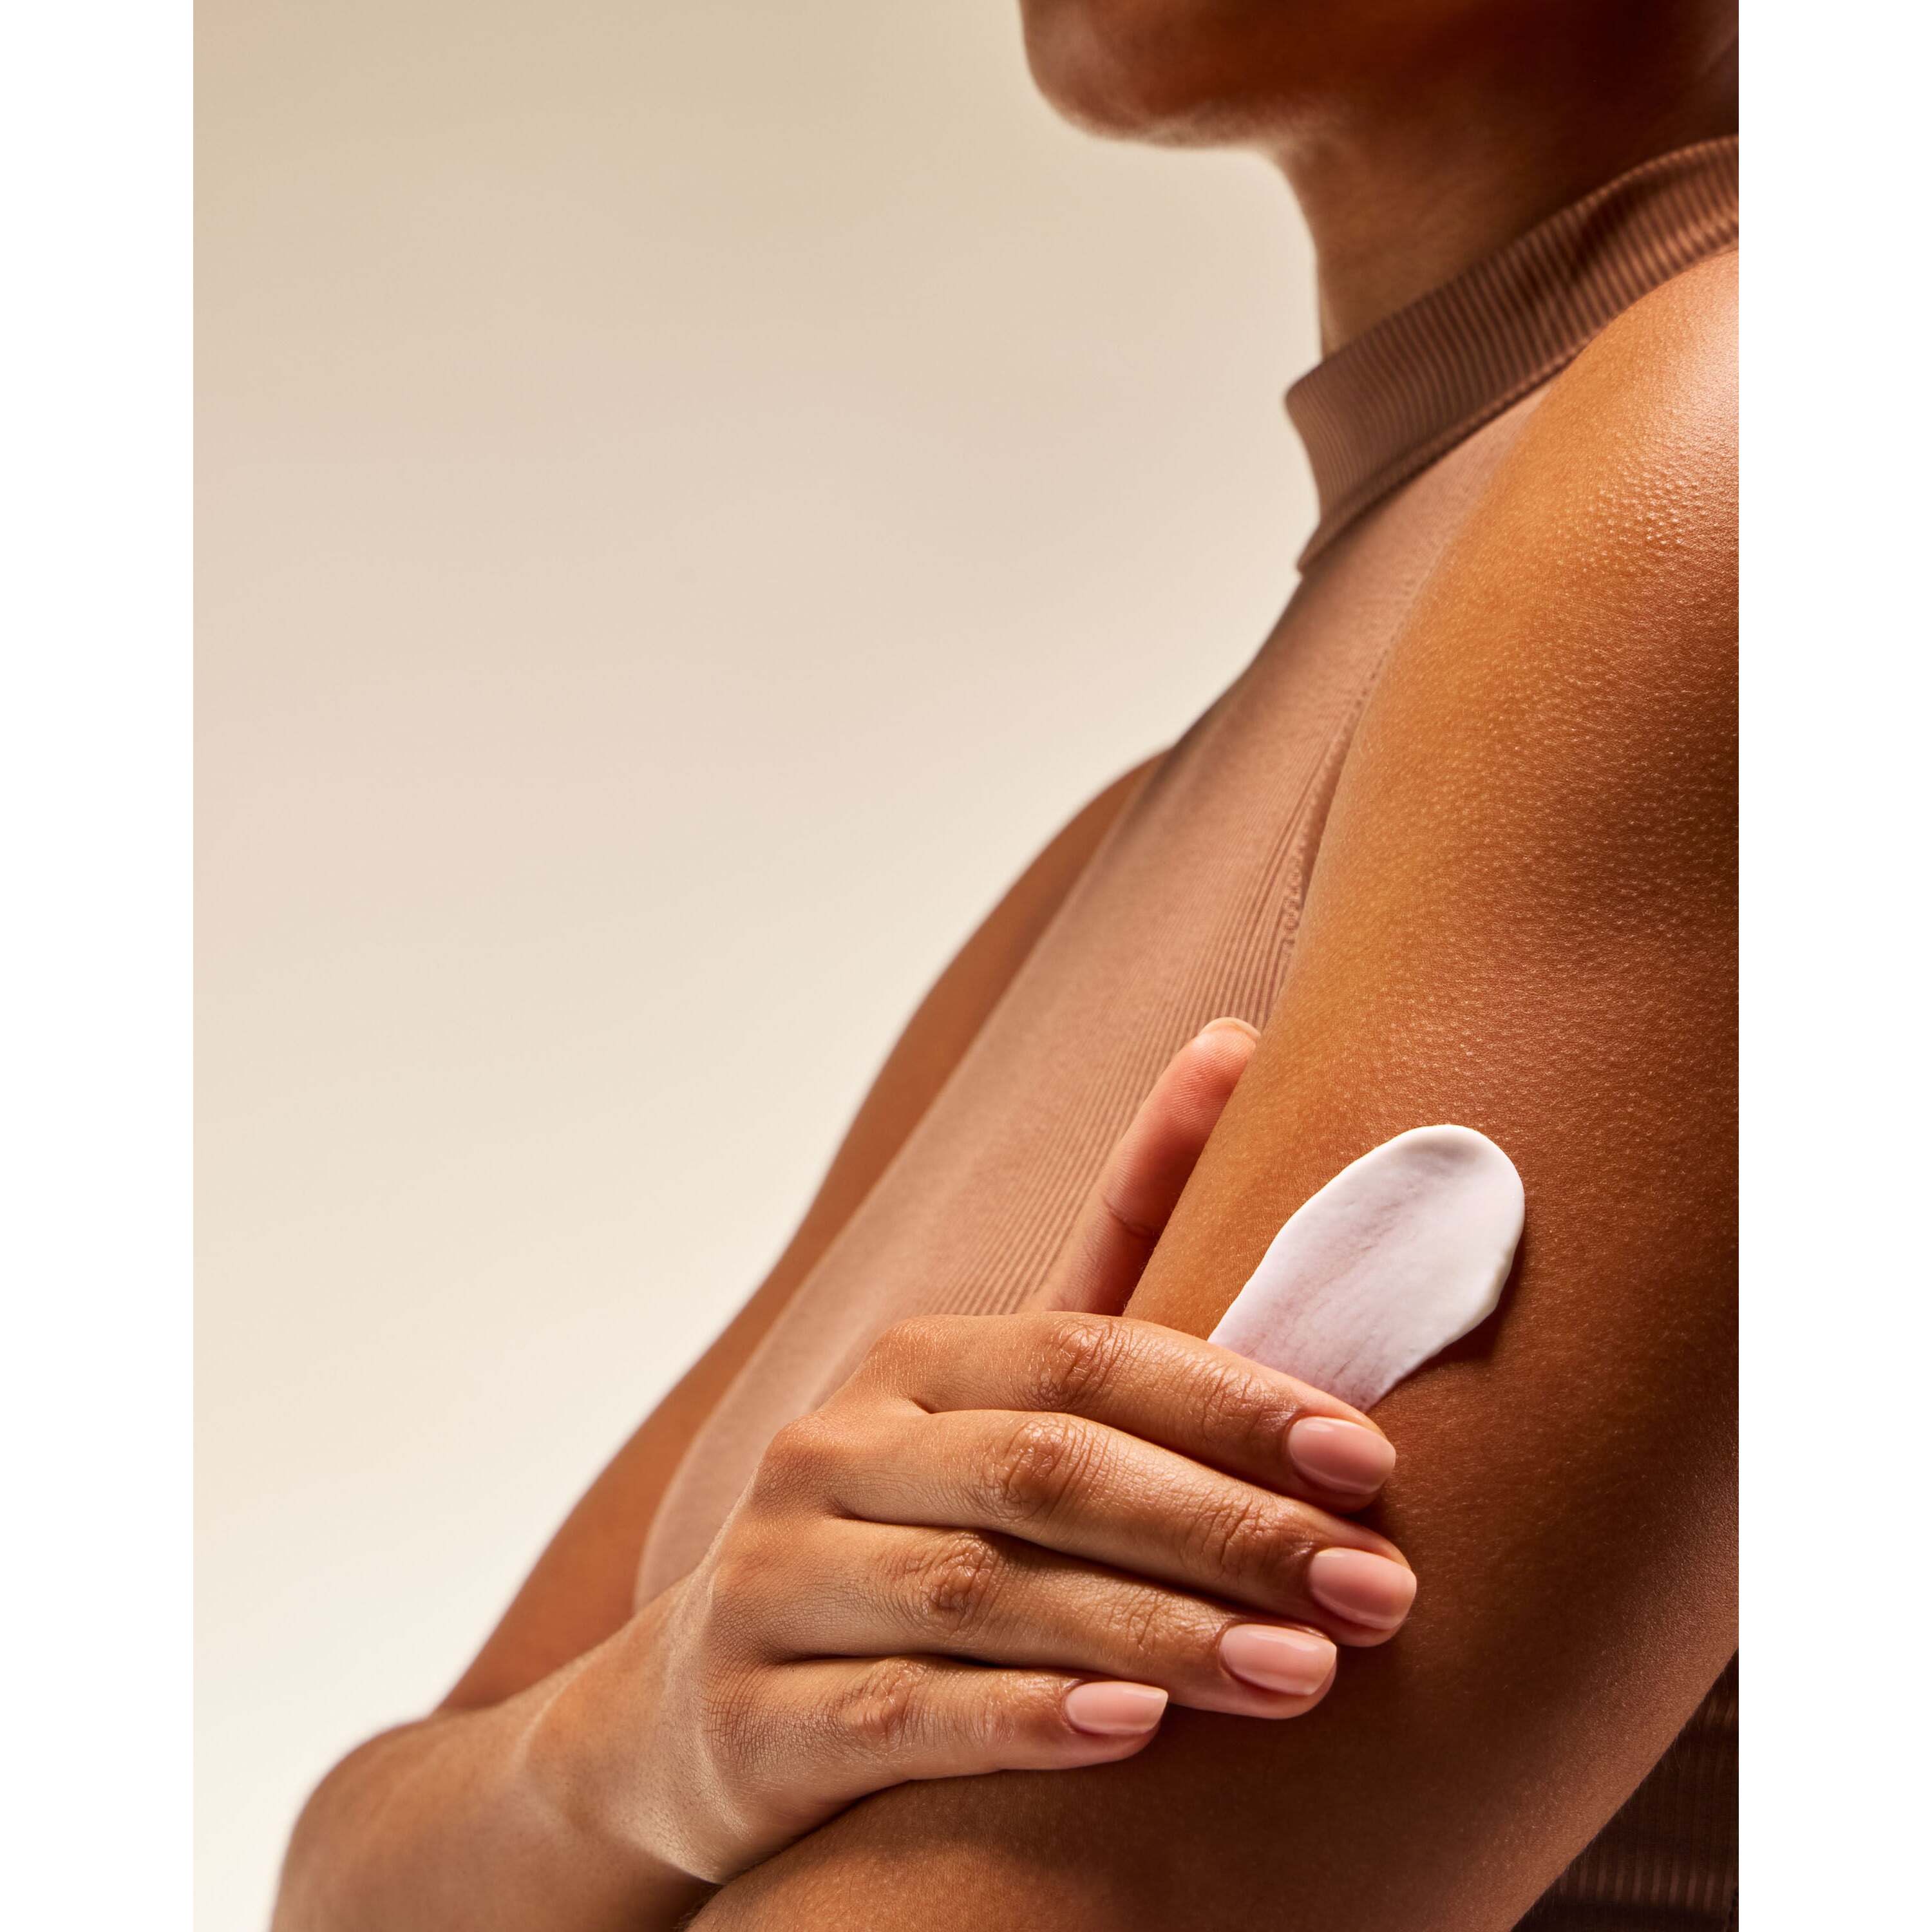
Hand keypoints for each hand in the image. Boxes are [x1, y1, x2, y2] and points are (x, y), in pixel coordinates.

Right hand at [540, 1021, 1414, 1889]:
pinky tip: (1131, 1734)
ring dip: (1155, 1631)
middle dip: (1222, 1528)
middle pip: (1042, 1470)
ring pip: (981, 1592)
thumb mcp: (1007, 1399)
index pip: (1082, 1354)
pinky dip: (1020, 1718)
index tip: (1372, 1460)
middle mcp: (832, 1451)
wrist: (698, 1707)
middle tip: (1375, 1589)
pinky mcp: (748, 1719)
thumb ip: (1124, 1244)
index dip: (1230, 1400)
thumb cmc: (916, 1530)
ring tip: (1302, 1675)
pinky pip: (895, 1714)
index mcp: (914, 1366)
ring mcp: (777, 1581)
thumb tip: (1238, 1037)